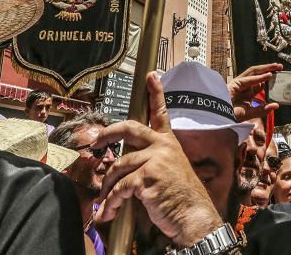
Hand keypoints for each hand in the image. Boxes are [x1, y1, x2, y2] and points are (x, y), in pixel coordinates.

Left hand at [95, 72, 221, 245]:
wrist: (193, 215)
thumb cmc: (181, 198)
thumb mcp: (170, 172)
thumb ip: (151, 162)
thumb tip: (125, 165)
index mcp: (169, 143)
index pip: (161, 113)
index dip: (156, 92)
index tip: (151, 76)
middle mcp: (163, 146)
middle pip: (129, 128)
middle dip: (108, 133)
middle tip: (97, 140)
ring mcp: (155, 159)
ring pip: (118, 165)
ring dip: (108, 186)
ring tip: (105, 200)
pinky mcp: (146, 176)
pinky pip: (120, 187)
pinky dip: (111, 202)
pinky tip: (109, 211)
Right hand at [228, 62, 281, 121]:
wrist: (218, 119)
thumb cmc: (229, 117)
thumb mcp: (250, 114)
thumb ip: (262, 110)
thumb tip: (276, 105)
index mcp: (246, 93)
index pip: (259, 83)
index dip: (269, 79)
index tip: (279, 77)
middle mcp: (243, 86)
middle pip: (257, 74)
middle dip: (268, 69)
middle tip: (280, 67)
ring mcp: (238, 84)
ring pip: (253, 72)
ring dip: (265, 68)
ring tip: (276, 66)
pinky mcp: (234, 84)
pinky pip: (248, 79)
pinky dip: (258, 77)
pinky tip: (268, 76)